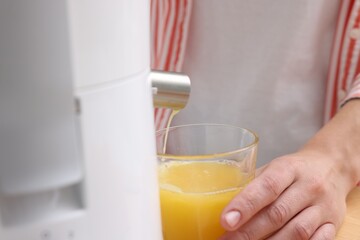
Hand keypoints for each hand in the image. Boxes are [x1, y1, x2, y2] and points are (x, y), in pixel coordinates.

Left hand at [219, 150, 353, 239]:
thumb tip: (224, 203)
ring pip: (297, 232)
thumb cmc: (294, 169)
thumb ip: (253, 184)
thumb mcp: (273, 167)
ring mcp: (323, 206)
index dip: (245, 205)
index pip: (266, 187)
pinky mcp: (334, 222)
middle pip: (277, 214)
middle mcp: (308, 186)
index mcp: (288, 168)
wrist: (332, 166)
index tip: (226, 221)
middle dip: (249, 232)